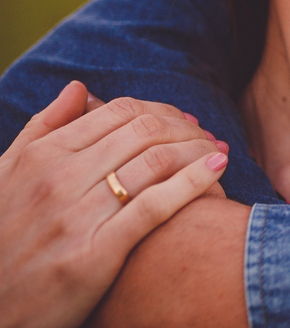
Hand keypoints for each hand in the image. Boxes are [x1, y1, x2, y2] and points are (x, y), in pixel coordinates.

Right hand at [0, 82, 228, 327]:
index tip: (184, 121)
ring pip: (157, 161)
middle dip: (186, 128)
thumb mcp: (6, 177)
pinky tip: (217, 170)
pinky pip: (156, 205)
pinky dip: (195, 181)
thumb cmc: (5, 240)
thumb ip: (42, 129)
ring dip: (198, 150)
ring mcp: (76, 215)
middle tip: (208, 136)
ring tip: (218, 152)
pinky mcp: (95, 253)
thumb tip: (78, 88)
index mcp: (41, 156)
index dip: (161, 111)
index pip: (119, 112)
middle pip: (145, 131)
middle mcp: (57, 179)